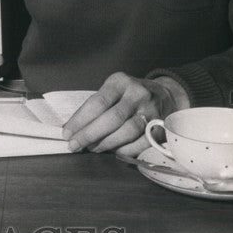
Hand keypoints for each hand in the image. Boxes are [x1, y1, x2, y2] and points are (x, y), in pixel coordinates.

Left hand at [62, 72, 188, 155]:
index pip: (97, 102)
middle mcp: (137, 94)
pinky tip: (113, 151)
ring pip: (126, 132)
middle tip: (75, 145)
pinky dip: (124, 150)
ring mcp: (151, 110)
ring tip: (92, 148)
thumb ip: (94, 107)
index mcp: (120, 82)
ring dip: (105, 143)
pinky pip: (140, 143)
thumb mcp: (112, 91)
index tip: (67, 133)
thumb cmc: (129, 95)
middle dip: (89, 135)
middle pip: (111, 119)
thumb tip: (72, 130)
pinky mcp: (161, 126)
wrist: (165, 94)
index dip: (80, 120)